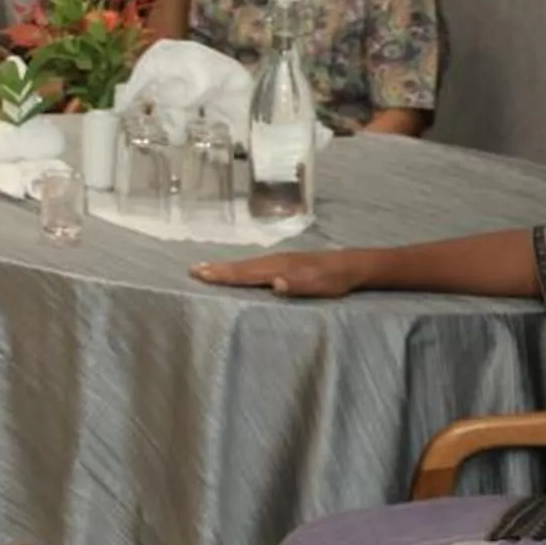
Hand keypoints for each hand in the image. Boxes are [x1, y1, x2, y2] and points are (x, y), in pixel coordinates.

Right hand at [189, 249, 371, 297]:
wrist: (352, 265)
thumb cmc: (335, 279)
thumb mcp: (320, 285)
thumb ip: (297, 284)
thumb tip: (274, 283)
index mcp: (278, 267)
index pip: (245, 273)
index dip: (223, 275)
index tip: (200, 273)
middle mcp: (274, 261)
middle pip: (241, 266)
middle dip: (217, 268)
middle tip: (193, 269)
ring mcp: (279, 260)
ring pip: (246, 264)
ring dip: (226, 267)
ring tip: (208, 268)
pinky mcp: (284, 263)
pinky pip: (254, 265)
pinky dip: (240, 267)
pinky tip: (239, 269)